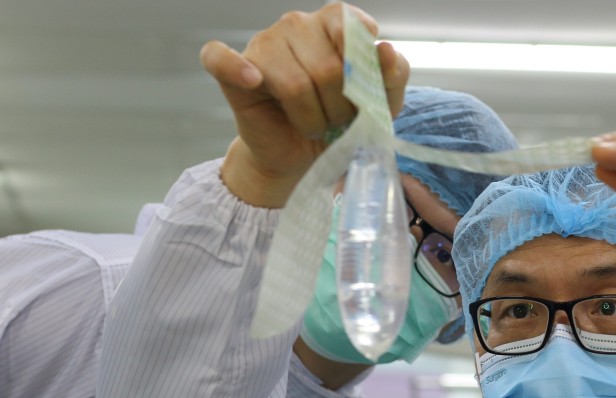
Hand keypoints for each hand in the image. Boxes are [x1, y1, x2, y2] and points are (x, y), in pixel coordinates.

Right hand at [200, 3, 409, 207]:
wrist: (305, 155)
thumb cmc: (343, 122)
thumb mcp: (381, 104)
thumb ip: (394, 75)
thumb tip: (386, 50)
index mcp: (335, 22)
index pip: (351, 27)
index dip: (361, 71)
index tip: (362, 94)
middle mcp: (298, 24)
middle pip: (328, 68)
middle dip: (340, 108)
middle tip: (337, 122)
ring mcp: (264, 43)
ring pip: (295, 84)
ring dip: (311, 119)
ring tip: (313, 125)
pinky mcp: (232, 69)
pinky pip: (221, 58)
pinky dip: (236, 69)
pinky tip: (254, 80)